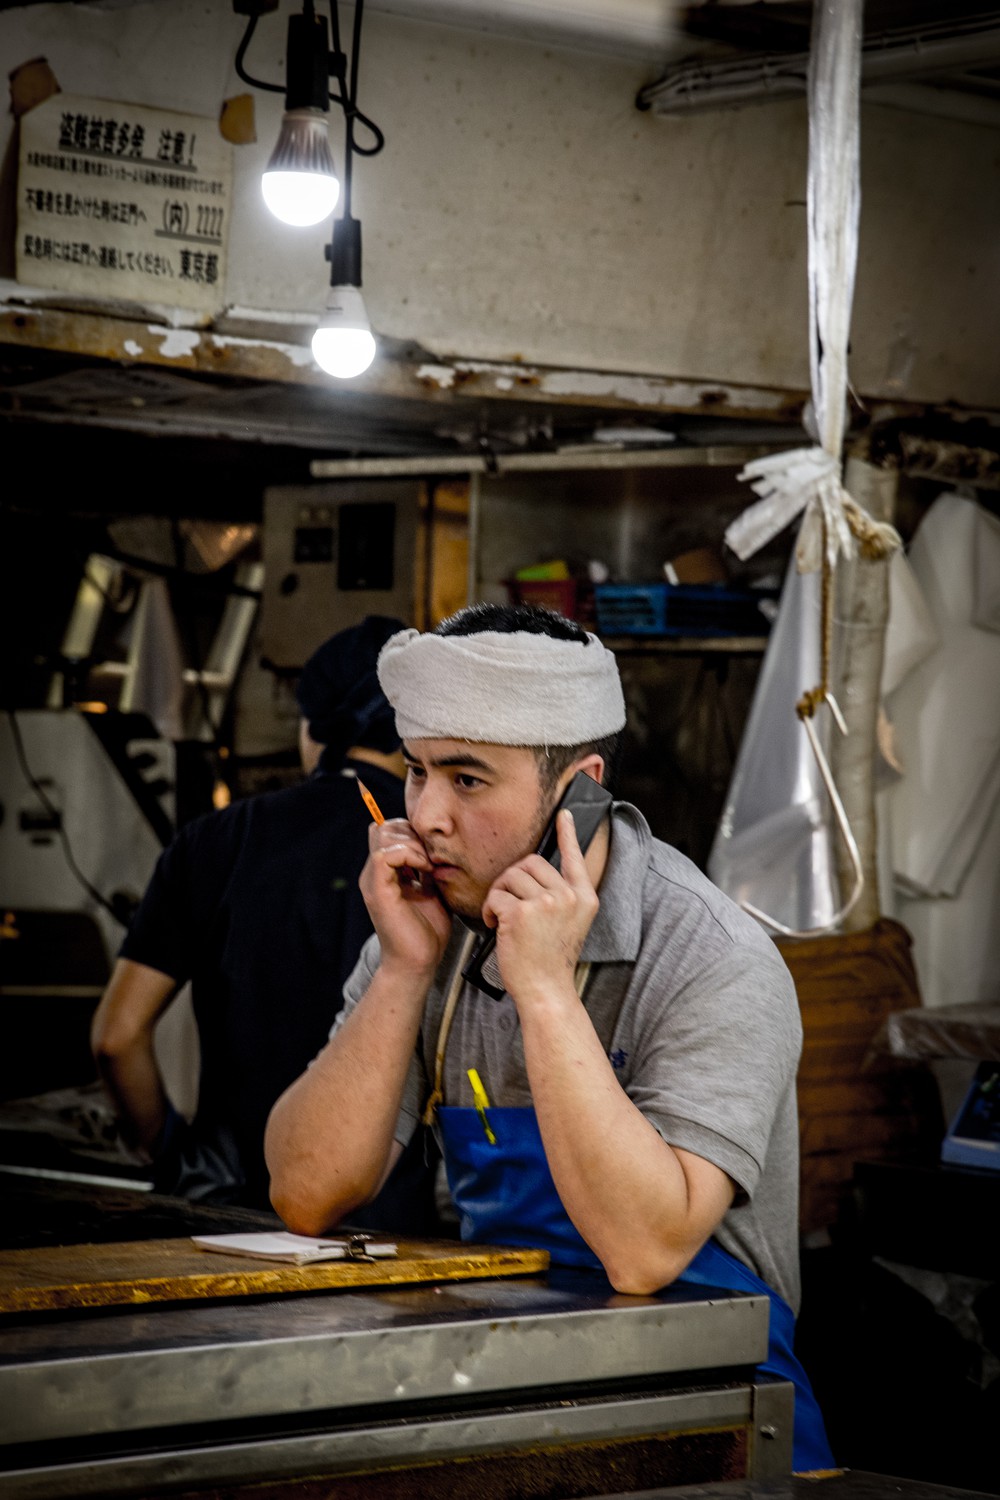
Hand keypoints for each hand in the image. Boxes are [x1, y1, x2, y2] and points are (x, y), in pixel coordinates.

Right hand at [360, 817, 451, 975]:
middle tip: (430, 856)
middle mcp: (374, 874)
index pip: (388, 832)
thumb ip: (426, 870)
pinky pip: (385, 855)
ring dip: (412, 844)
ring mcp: (373, 881)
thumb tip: (434, 849)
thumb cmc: (426, 932)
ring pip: (383, 835)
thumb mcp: (431, 891)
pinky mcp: (378, 891)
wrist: (418, 963)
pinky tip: (424, 871)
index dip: (411, 832)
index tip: (432, 852)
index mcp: (384, 873)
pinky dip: (409, 855)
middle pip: (383, 828)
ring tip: (428, 865)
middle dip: (412, 833)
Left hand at [481, 810, 598, 1007]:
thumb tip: (535, 872)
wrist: (546, 990)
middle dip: (513, 880)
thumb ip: (559, 897)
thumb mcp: (568, 924)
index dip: (568, 834)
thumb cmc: (550, 960)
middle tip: (509, 905)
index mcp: (583, 898)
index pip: (575, 858)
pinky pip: (496, 895)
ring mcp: (546, 903)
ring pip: (510, 876)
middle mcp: (568, 896)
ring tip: (504, 919)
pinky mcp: (521, 912)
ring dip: (499, 895)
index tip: (564, 814)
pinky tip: (497, 927)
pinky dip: (490, 910)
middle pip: (530, 863)